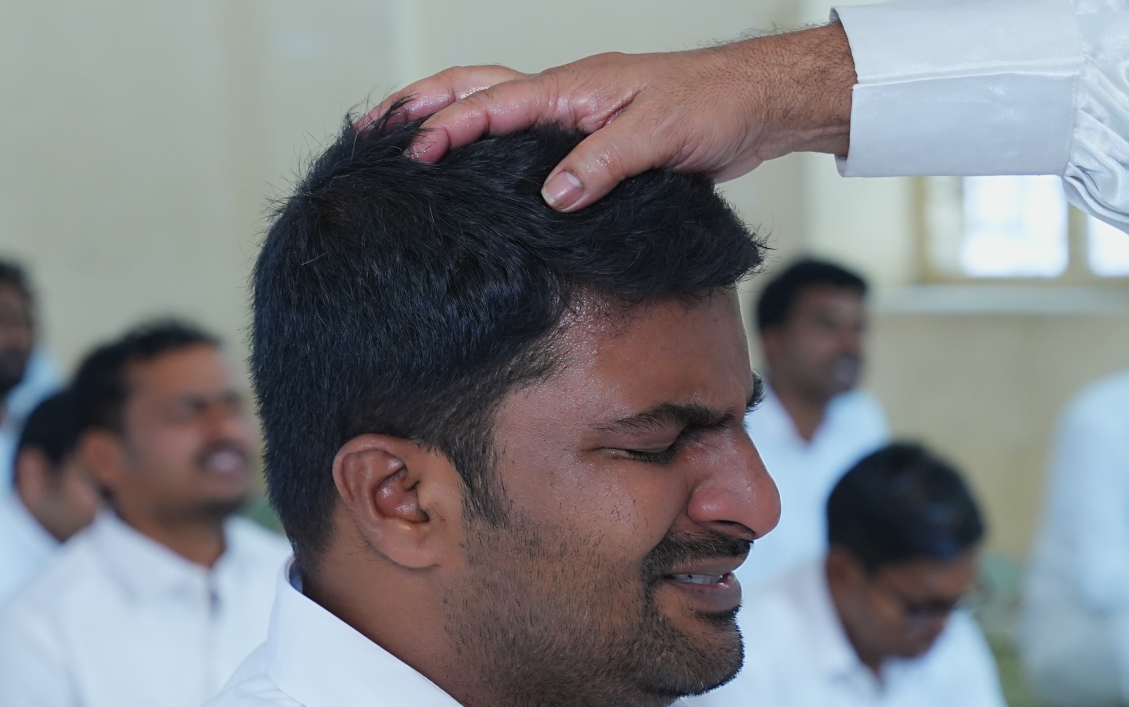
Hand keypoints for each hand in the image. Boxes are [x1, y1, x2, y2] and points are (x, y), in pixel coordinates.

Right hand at [367, 23, 855, 210]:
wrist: (755, 106)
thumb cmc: (714, 107)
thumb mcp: (660, 135)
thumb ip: (604, 163)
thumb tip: (554, 196)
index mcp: (573, 89)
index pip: (494, 104)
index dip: (450, 129)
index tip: (415, 155)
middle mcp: (566, 96)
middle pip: (476, 90)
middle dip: (421, 107)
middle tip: (373, 130)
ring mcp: (576, 116)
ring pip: (495, 109)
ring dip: (447, 119)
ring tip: (403, 144)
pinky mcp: (591, 139)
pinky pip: (524, 137)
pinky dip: (487, 143)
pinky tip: (474, 172)